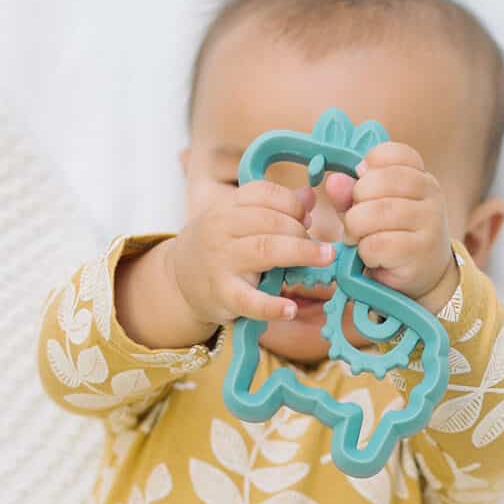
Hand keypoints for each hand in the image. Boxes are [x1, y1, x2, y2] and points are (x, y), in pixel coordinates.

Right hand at [169, 180, 334, 327]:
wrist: (178, 278)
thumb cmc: (219, 246)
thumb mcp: (239, 220)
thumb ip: (274, 208)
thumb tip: (309, 196)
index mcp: (228, 207)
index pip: (264, 193)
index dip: (292, 203)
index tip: (305, 217)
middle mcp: (221, 229)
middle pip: (270, 221)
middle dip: (301, 231)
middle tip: (320, 246)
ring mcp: (221, 262)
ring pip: (265, 250)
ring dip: (300, 253)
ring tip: (326, 258)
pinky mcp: (222, 295)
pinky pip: (249, 301)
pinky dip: (272, 306)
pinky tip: (291, 309)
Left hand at [324, 142, 457, 313]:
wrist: (425, 276)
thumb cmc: (394, 236)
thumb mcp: (371, 208)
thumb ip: (351, 193)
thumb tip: (334, 181)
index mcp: (419, 175)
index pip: (390, 154)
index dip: (366, 170)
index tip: (362, 190)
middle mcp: (431, 192)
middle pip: (377, 182)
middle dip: (355, 203)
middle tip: (357, 221)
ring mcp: (430, 220)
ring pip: (375, 212)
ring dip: (356, 230)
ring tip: (360, 240)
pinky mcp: (421, 250)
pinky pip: (376, 244)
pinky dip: (365, 252)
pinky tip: (373, 257)